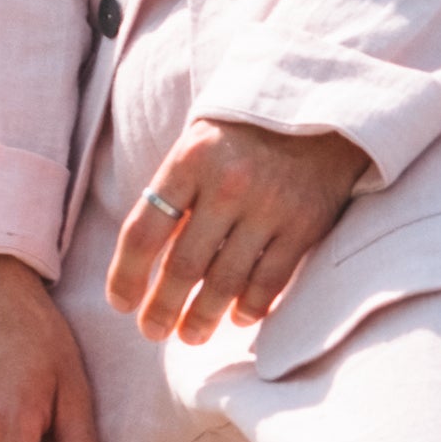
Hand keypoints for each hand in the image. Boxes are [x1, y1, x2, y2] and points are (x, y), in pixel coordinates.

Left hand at [105, 116, 367, 344]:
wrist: (319, 106)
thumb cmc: (243, 133)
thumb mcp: (198, 145)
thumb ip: (175, 194)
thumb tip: (147, 261)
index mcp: (190, 160)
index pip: (144, 231)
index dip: (126, 275)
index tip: (122, 304)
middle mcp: (228, 184)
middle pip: (183, 266)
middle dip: (162, 309)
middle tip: (153, 331)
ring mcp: (269, 206)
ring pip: (225, 283)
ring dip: (202, 318)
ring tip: (189, 335)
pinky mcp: (304, 224)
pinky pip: (269, 281)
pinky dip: (250, 307)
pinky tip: (237, 318)